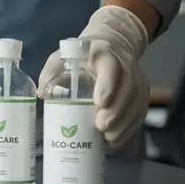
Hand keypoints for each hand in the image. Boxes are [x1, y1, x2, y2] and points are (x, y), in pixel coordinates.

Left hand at [37, 6, 148, 147]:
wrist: (113, 44)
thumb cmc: (82, 54)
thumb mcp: (63, 55)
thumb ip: (51, 71)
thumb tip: (42, 94)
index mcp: (103, 53)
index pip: (110, 67)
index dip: (108, 84)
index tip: (99, 103)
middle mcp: (125, 65)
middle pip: (128, 87)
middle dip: (116, 110)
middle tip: (102, 126)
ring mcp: (137, 78)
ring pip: (138, 101)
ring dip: (125, 122)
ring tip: (109, 138)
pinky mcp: (142, 91)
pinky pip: (141, 110)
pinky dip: (130, 126)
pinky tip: (117, 139)